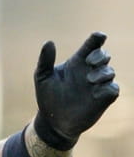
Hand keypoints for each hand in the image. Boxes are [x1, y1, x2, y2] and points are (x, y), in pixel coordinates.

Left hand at [33, 32, 119, 149]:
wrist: (53, 121)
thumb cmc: (48, 96)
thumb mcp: (42, 77)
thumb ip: (45, 60)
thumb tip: (48, 42)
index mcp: (77, 62)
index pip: (91, 46)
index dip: (97, 39)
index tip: (100, 36)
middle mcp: (90, 70)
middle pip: (104, 55)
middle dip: (100, 55)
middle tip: (89, 62)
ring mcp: (98, 84)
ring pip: (110, 71)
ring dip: (102, 73)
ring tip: (89, 79)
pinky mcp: (104, 98)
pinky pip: (113, 89)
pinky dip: (107, 88)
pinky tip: (95, 92)